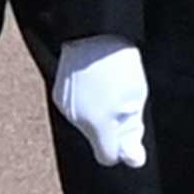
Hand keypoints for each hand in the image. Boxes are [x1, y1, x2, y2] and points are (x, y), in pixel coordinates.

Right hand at [52, 37, 151, 170]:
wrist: (91, 34)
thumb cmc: (119, 63)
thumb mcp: (136, 96)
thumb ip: (132, 131)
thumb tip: (133, 159)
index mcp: (99, 124)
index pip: (107, 157)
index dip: (121, 147)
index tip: (130, 133)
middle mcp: (78, 120)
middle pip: (97, 137)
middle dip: (110, 127)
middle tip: (123, 99)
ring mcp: (65, 107)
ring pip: (86, 122)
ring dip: (98, 112)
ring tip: (108, 84)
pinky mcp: (57, 96)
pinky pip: (76, 108)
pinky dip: (86, 101)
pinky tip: (94, 81)